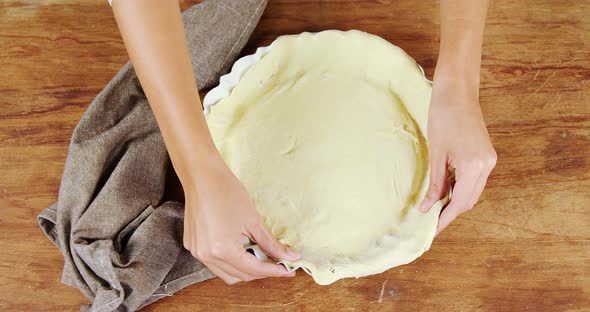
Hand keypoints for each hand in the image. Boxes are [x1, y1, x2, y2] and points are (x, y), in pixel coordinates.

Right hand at [183, 158, 298, 283]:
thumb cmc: (227, 192)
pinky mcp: (192, 245)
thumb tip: (291, 257)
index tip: (288, 270)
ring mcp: (197, 252)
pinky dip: (230, 262)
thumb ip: (271, 243)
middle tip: (278, 264)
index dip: (274, 271)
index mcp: (223, 250)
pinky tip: (242, 251)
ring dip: (245, 270)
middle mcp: (207, 256)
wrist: (202, 176)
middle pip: (240, 276)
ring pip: (226, 273)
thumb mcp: (253, 220)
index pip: (254, 270)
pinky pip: (214, 263)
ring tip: (261, 259)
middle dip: (260, 272)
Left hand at [419, 73, 496, 234]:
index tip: (432, 231)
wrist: (457, 93)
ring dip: (455, 201)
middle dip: (450, 212)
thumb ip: (434, 184)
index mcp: (474, 166)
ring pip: (472, 191)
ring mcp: (489, 160)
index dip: (445, 218)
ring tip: (434, 208)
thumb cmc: (442, 118)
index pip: (460, 203)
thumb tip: (426, 208)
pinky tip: (444, 190)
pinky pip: (474, 180)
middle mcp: (487, 166)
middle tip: (430, 222)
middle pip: (469, 200)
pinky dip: (460, 187)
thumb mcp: (436, 154)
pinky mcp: (486, 155)